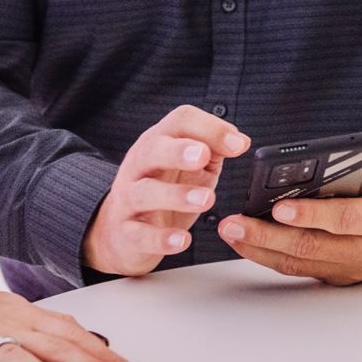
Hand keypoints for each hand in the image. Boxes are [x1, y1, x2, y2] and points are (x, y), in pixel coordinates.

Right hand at [83, 105, 249, 275]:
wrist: (122, 231)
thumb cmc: (163, 190)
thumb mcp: (189, 165)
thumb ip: (213, 149)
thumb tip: (240, 141)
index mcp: (159, 142)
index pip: (180, 121)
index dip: (210, 128)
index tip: (238, 144)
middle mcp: (139, 166)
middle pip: (153, 150)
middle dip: (179, 151)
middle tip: (203, 156)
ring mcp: (128, 199)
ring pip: (145, 192)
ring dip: (175, 195)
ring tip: (205, 200)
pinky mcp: (125, 232)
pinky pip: (139, 234)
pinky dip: (161, 237)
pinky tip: (182, 240)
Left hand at [216, 154, 361, 285]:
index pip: (344, 219)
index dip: (311, 215)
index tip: (279, 208)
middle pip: (311, 247)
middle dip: (267, 235)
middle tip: (234, 223)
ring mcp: (351, 269)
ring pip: (300, 263)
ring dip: (260, 249)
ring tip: (231, 232)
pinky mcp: (338, 276)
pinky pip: (300, 269)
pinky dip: (271, 257)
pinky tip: (248, 242)